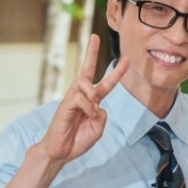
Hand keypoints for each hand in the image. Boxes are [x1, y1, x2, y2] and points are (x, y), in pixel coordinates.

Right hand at [38, 35, 128, 163]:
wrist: (61, 151)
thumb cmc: (78, 139)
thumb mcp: (98, 128)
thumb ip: (102, 115)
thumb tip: (97, 104)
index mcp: (92, 102)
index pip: (106, 83)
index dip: (116, 72)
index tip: (126, 59)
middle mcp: (82, 96)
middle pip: (87, 70)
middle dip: (91, 53)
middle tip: (95, 36)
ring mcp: (72, 99)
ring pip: (86, 85)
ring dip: (93, 96)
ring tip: (90, 112)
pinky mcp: (65, 104)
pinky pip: (81, 98)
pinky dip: (87, 107)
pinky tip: (84, 115)